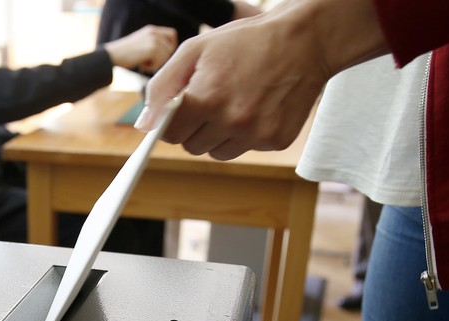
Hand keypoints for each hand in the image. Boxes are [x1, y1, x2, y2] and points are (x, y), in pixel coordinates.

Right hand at [104, 24, 177, 73]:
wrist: (113, 55)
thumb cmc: (124, 54)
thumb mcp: (141, 43)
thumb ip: (154, 44)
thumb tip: (168, 53)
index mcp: (152, 30)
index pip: (172, 34)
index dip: (171, 45)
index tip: (164, 54)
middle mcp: (154, 32)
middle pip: (170, 48)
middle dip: (162, 58)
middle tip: (148, 62)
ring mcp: (154, 40)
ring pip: (166, 57)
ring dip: (155, 64)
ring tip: (142, 63)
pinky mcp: (153, 48)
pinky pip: (159, 62)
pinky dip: (151, 67)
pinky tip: (141, 65)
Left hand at [135, 0, 387, 159]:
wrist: (304, 40)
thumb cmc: (244, 42)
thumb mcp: (194, 50)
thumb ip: (162, 88)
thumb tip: (144, 125)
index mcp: (206, 99)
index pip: (170, 134)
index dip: (171, 120)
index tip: (181, 108)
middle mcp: (232, 121)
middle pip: (192, 146)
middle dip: (194, 127)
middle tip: (212, 99)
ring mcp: (256, 134)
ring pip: (217, 153)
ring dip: (218, 135)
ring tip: (234, 103)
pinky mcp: (276, 141)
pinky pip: (245, 149)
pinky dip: (245, 134)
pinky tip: (256, 107)